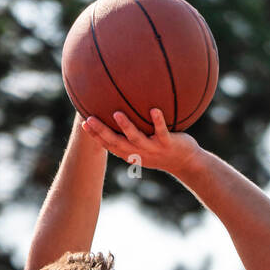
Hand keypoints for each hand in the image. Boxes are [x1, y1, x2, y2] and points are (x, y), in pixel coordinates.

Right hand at [82, 108, 200, 177]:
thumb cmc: (163, 148)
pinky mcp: (168, 144)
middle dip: (102, 132)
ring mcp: (154, 149)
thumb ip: (132, 130)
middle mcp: (140, 152)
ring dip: (127, 127)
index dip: (96, 137)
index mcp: (132, 153)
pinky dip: (158, 121)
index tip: (83, 124)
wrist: (186, 162)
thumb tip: (118, 107)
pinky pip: (162, 132)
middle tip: (89, 119)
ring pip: (137, 139)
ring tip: (117, 114)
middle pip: (117, 143)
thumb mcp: (145, 142)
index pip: (110, 145)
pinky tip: (155, 109)